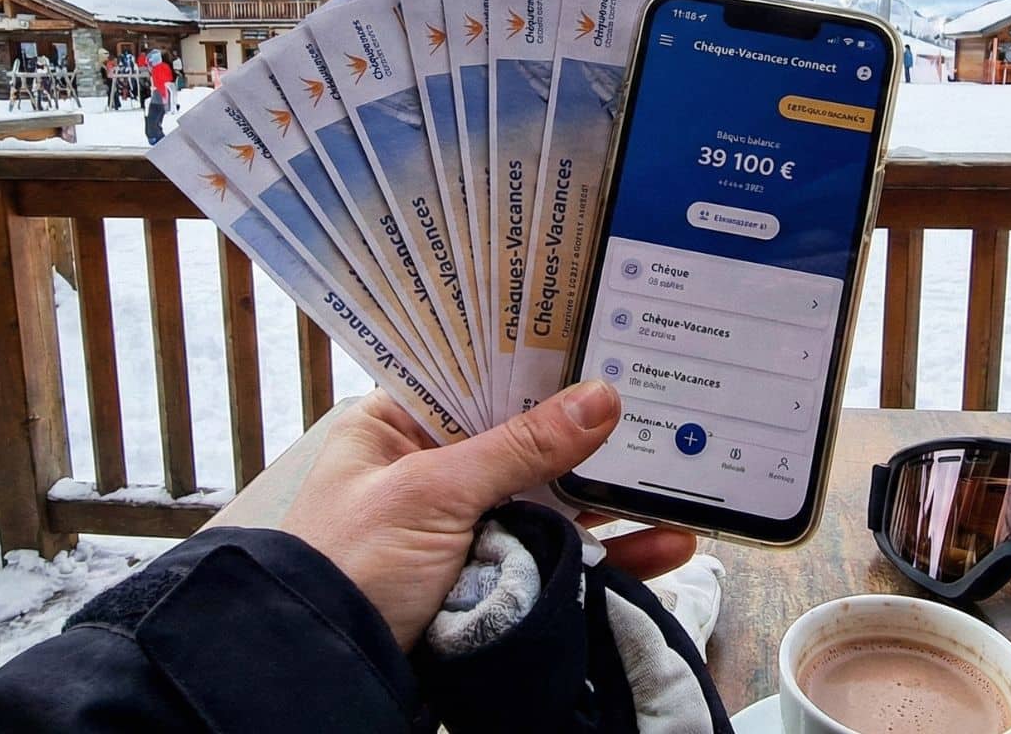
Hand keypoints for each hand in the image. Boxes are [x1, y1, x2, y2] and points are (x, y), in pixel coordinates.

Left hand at [269, 383, 695, 649]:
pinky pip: (561, 557)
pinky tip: (667, 545)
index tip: (598, 337)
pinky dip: (611, 554)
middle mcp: (432, 469)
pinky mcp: (493, 579)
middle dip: (587, 431)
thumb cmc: (354, 564)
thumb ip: (520, 446)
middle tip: (660, 400)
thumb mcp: (433, 492)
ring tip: (680, 477)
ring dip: (612, 495)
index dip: (532, 359)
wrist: (330, 673)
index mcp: (395, 427)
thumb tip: (601, 397)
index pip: (471, 375)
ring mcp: (467, 527)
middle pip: (523, 437)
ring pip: (552, 500)